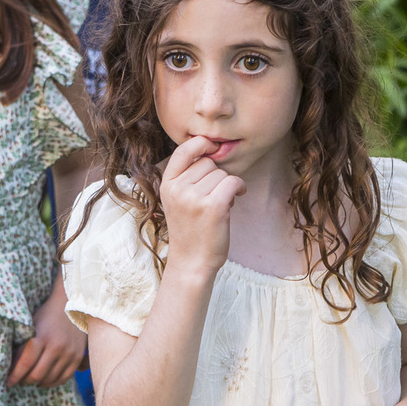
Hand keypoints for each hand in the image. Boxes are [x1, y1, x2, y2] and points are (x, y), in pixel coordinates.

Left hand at [7, 288, 86, 387]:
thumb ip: (23, 345)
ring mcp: (68, 354)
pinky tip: (44, 380)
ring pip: (50, 379)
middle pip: (37, 375)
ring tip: (31, 380)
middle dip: (24, 381)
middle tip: (19, 380)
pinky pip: (63, 378)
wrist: (72, 304)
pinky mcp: (77, 358)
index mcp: (43, 338)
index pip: (26, 363)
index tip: (8, 381)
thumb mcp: (32, 326)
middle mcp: (57, 347)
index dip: (15, 375)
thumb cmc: (47, 315)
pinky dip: (52, 383)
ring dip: (38, 383)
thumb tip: (11, 365)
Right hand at [160, 135, 245, 273]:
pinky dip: (240, 187)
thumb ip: (186, 176)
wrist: (192, 262)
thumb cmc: (189, 230)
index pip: (183, 150)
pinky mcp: (213, 207)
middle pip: (208, 162)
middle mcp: (178, 189)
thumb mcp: (177, 200)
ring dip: (227, 185)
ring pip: (222, 173)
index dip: (201, 143)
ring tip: (219, 203)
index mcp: (166, 184)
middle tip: (212, 195)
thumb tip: (210, 147)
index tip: (211, 146)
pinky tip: (237, 196)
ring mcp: (194, 198)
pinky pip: (233, 182)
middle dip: (215, 175)